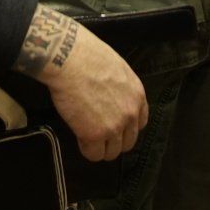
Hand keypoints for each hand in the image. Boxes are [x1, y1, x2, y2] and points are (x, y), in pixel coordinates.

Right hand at [17, 7, 148, 161]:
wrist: (69, 58)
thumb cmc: (87, 55)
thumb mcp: (117, 69)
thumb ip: (120, 88)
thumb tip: (111, 97)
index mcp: (137, 95)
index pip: (140, 123)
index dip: (125, 126)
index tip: (113, 124)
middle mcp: (130, 113)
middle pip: (128, 142)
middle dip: (114, 140)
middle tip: (97, 132)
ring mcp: (114, 126)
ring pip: (112, 152)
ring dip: (100, 147)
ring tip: (87, 136)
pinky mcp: (95, 134)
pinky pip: (94, 154)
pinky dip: (86, 149)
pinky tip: (79, 137)